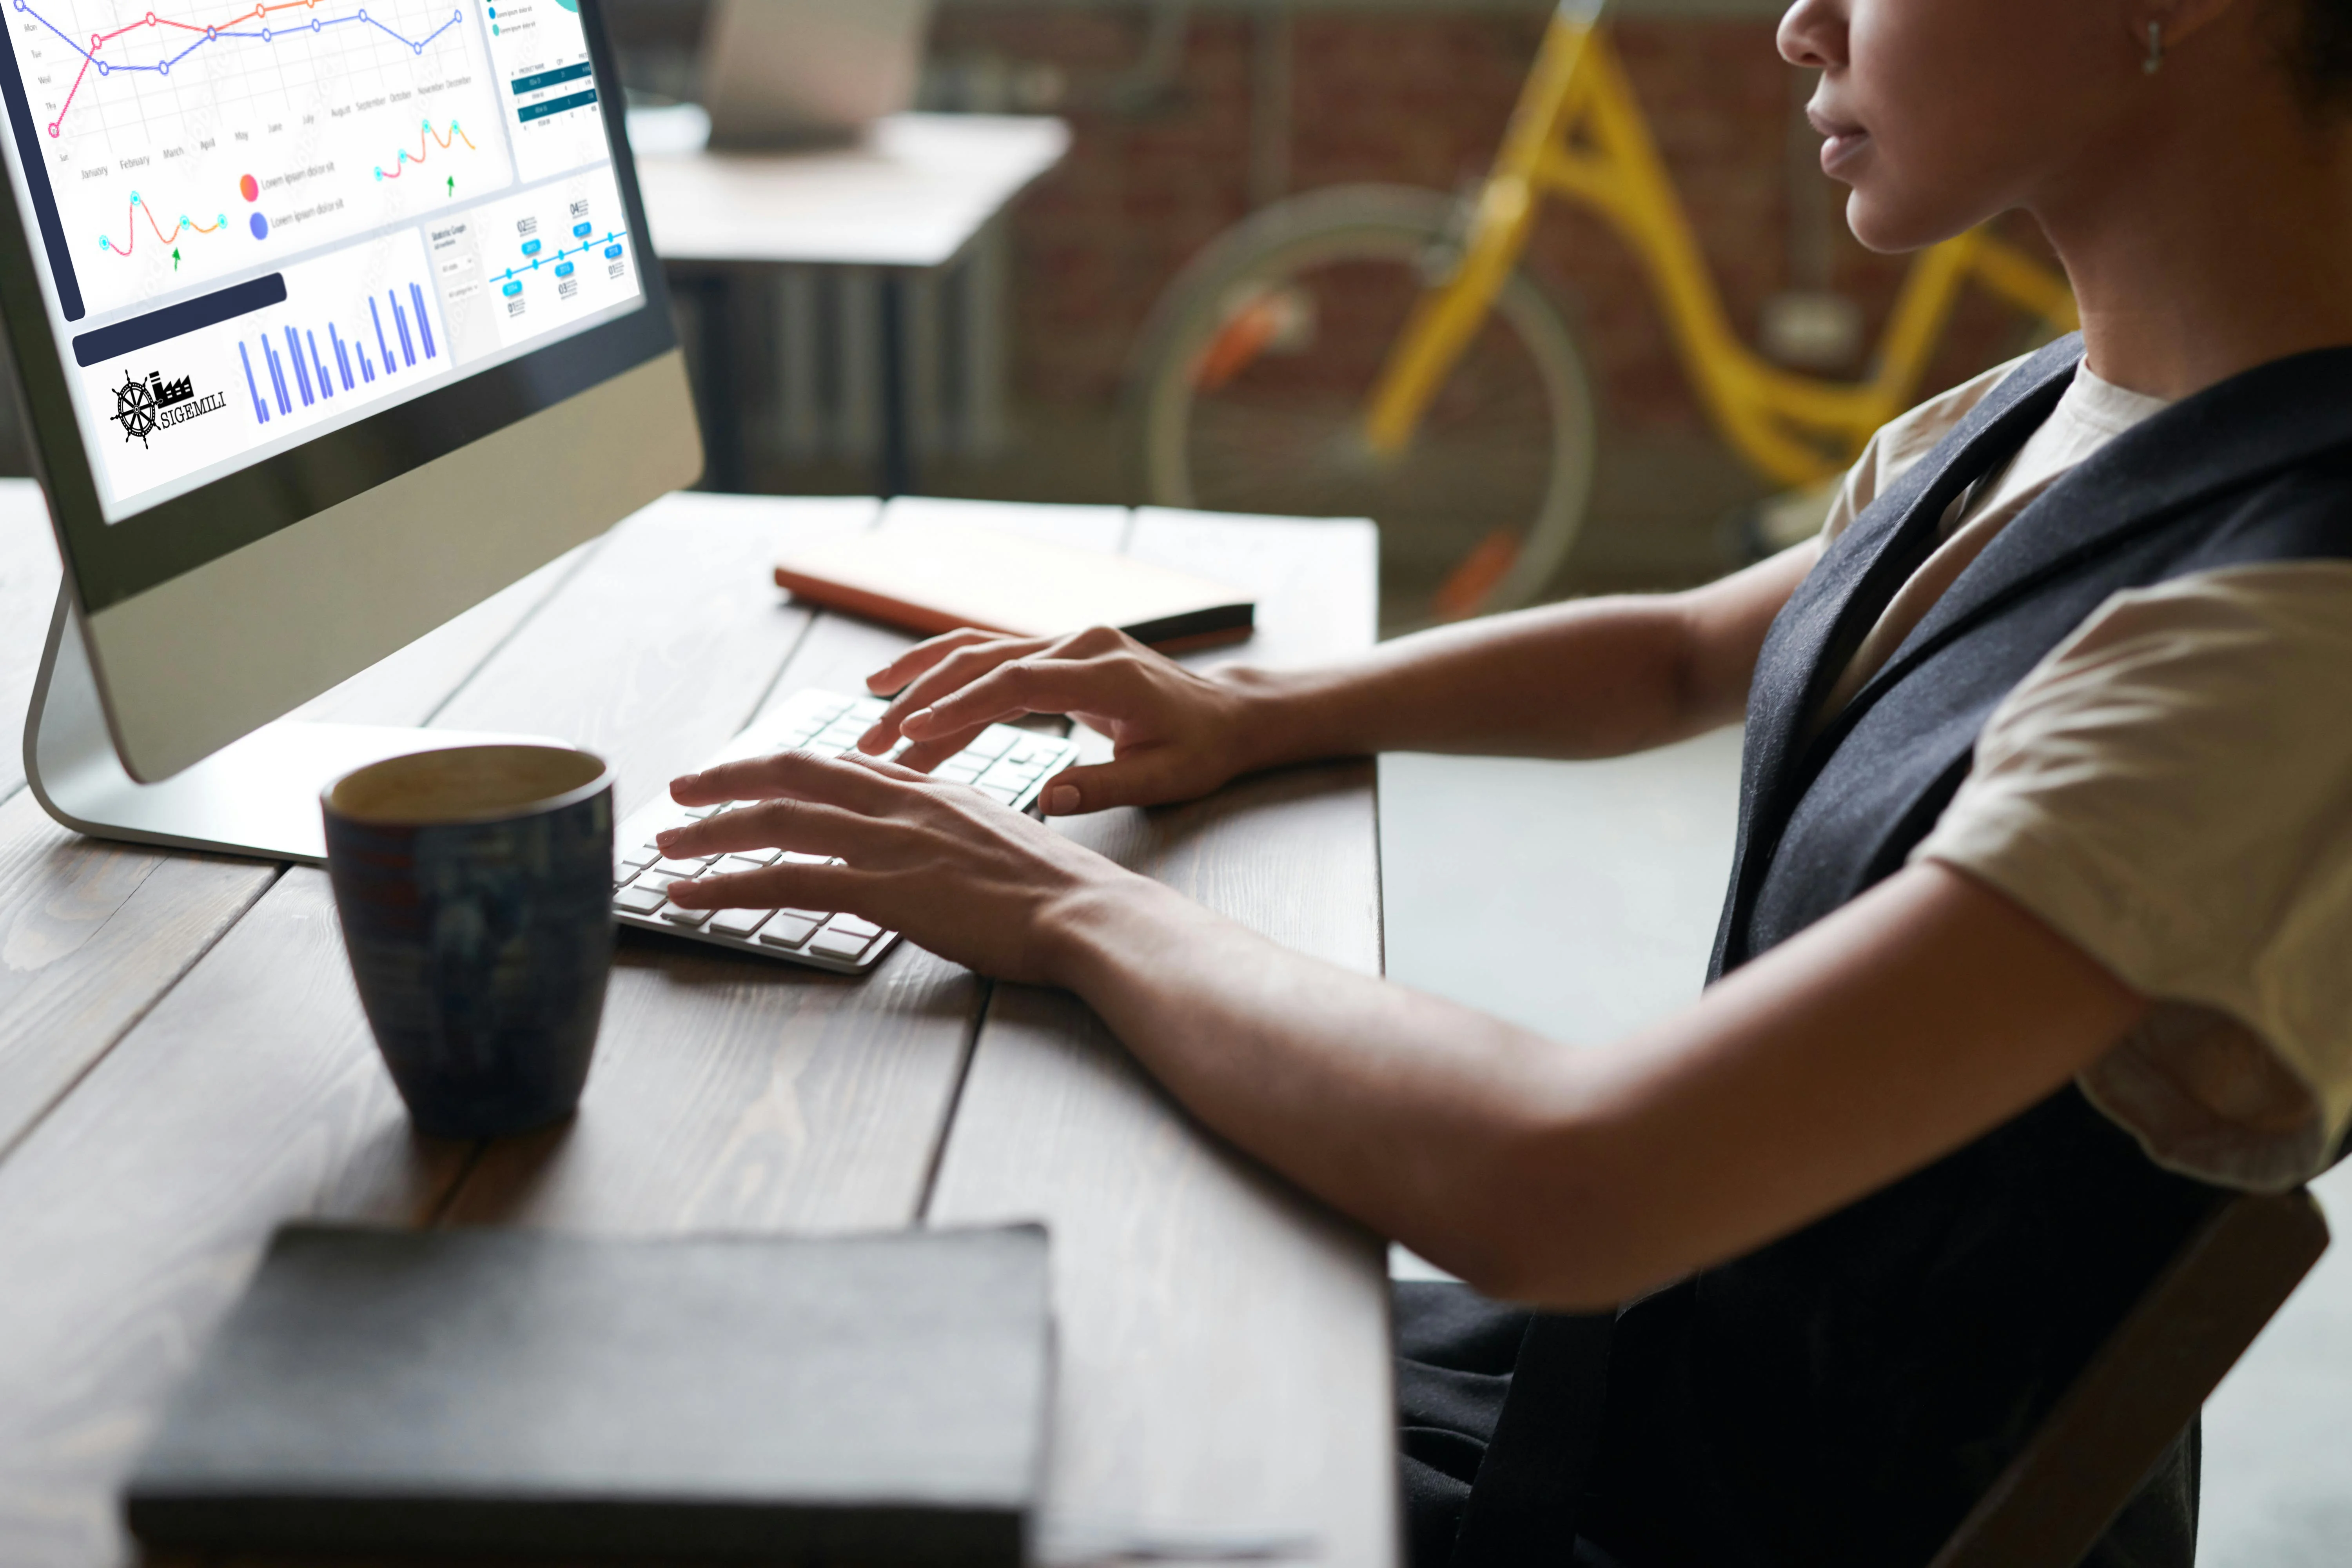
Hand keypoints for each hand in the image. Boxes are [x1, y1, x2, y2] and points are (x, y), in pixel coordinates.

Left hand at [654, 748, 1149, 984]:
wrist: (1086, 912)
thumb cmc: (1054, 892)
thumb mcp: (996, 839)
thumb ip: (949, 831)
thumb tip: (925, 845)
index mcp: (929, 789)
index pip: (836, 764)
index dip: (780, 768)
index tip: (743, 777)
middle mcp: (902, 803)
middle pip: (792, 774)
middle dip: (726, 779)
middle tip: (680, 791)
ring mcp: (891, 843)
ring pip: (777, 822)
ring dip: (710, 834)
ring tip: (664, 850)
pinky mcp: (884, 890)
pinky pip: (788, 881)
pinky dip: (729, 887)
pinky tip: (692, 899)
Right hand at [853, 625, 1271, 813]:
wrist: (1227, 714)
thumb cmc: (1199, 749)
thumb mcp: (1164, 778)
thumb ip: (1104, 786)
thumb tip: (1046, 801)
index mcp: (1107, 672)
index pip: (1019, 682)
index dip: (963, 706)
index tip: (914, 732)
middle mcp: (1080, 643)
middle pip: (984, 662)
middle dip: (922, 700)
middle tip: (870, 742)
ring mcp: (1066, 641)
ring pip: (978, 652)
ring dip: (921, 681)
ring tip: (869, 715)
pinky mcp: (1056, 651)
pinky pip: (991, 657)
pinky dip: (945, 673)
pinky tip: (903, 691)